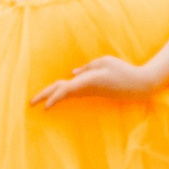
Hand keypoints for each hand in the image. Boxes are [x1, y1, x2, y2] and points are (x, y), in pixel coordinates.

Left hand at [31, 52, 157, 107]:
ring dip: (51, 95)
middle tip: (30, 103)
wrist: (137, 85)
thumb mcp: (104, 62)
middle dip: (46, 97)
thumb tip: (73, 74)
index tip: (44, 107)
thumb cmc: (122, 70)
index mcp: (88, 82)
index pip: (66, 90)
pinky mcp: (91, 91)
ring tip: (38, 99)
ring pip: (66, 93)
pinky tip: (55, 94)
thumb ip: (87, 67)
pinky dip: (61, 93)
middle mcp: (85, 88)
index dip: (53, 97)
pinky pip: (73, 92)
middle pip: (61, 92)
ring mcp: (88, 91)